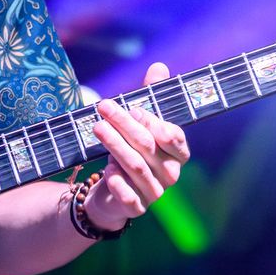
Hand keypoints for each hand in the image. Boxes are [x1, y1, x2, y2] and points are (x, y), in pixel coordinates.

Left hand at [86, 62, 190, 231]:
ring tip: (97, 127)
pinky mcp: (136, 208)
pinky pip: (129, 196)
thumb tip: (159, 66)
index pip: (174, 137)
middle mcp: (170, 173)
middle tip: (103, 107)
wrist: (112, 191)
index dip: (154, 122)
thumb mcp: (140, 123)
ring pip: (135, 166)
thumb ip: (151, 97)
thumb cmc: (131, 150)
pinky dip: (117, 183)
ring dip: (114, 145)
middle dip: (124, 124)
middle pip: (148, 146)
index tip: (134, 108)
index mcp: (177, 152)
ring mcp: (154, 192)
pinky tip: (106, 171)